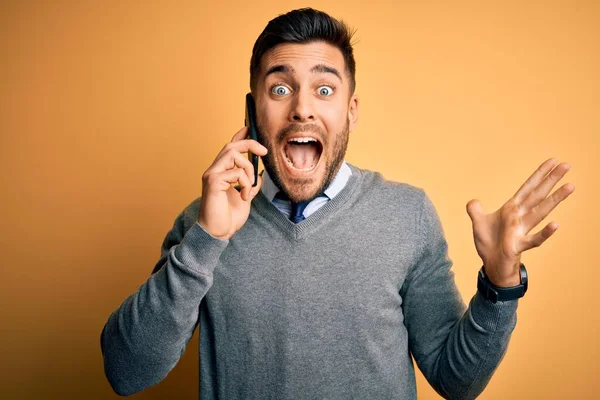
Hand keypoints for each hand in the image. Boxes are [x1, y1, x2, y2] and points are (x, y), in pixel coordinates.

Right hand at [198, 127, 267, 239]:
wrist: (218, 233)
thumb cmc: (228, 218)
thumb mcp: (245, 197)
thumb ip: (250, 184)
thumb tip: (259, 175)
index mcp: (221, 172)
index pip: (229, 147)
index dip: (240, 135)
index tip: (250, 127)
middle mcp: (214, 170)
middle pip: (231, 145)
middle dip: (250, 144)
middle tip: (265, 152)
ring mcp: (211, 175)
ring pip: (233, 155)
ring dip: (248, 170)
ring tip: (248, 188)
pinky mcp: (212, 182)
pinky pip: (235, 172)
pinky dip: (245, 184)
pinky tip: (243, 197)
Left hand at [466, 158, 574, 286]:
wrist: (491, 264)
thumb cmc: (489, 243)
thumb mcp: (478, 223)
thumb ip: (475, 210)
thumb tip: (473, 201)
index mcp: (511, 209)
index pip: (528, 188)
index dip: (539, 174)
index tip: (553, 161)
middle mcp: (520, 216)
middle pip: (538, 194)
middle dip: (552, 180)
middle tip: (567, 165)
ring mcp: (522, 230)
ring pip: (541, 212)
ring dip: (555, 199)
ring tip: (570, 186)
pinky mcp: (520, 245)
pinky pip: (535, 238)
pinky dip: (545, 232)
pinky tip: (556, 225)